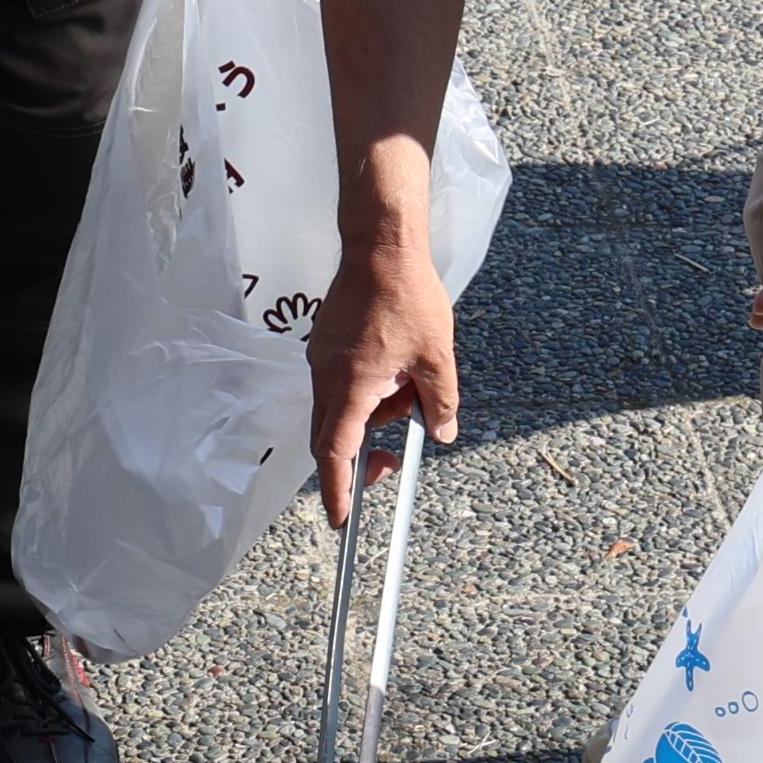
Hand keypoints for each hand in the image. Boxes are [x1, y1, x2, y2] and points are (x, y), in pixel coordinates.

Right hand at [306, 227, 459, 527]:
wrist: (380, 244)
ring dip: (371, 417)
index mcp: (352, 384)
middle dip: (359, 457)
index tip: (340, 518)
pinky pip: (339, 385)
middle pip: (332, 437)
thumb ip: (440, 401)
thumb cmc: (408, 296)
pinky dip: (364, 394)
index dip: (337, 489)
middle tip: (390, 464)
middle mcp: (327, 375)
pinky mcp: (324, 345)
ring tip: (409, 392)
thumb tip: (441, 433)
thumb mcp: (437, 357)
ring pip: (339, 410)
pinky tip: (394, 373)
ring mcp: (321, 358)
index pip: (336, 452)